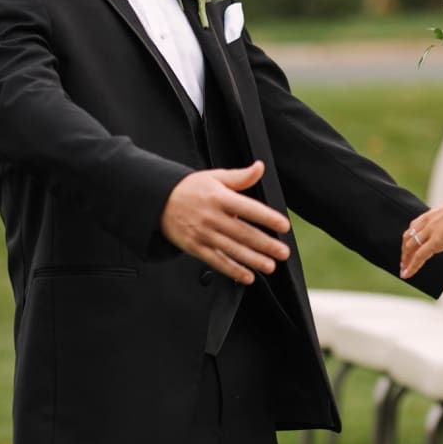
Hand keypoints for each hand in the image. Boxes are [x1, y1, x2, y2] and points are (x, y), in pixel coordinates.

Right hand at [160, 161, 290, 283]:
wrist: (158, 201)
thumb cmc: (190, 189)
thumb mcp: (215, 177)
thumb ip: (240, 177)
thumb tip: (260, 167)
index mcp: (219, 197)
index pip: (248, 208)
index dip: (267, 217)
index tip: (283, 225)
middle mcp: (211, 217)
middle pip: (243, 233)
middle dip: (265, 244)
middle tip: (283, 252)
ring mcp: (203, 234)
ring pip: (232, 250)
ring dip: (253, 260)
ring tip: (270, 266)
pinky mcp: (195, 247)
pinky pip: (216, 261)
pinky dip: (232, 270)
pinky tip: (247, 276)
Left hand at [399, 191, 442, 279]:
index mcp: (431, 215)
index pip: (413, 228)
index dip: (409, 240)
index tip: (407, 249)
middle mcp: (427, 222)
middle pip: (408, 238)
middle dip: (404, 251)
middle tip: (403, 263)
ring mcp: (430, 231)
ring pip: (410, 248)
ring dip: (405, 260)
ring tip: (404, 271)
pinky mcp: (435, 241)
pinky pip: (419, 256)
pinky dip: (411, 266)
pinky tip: (407, 274)